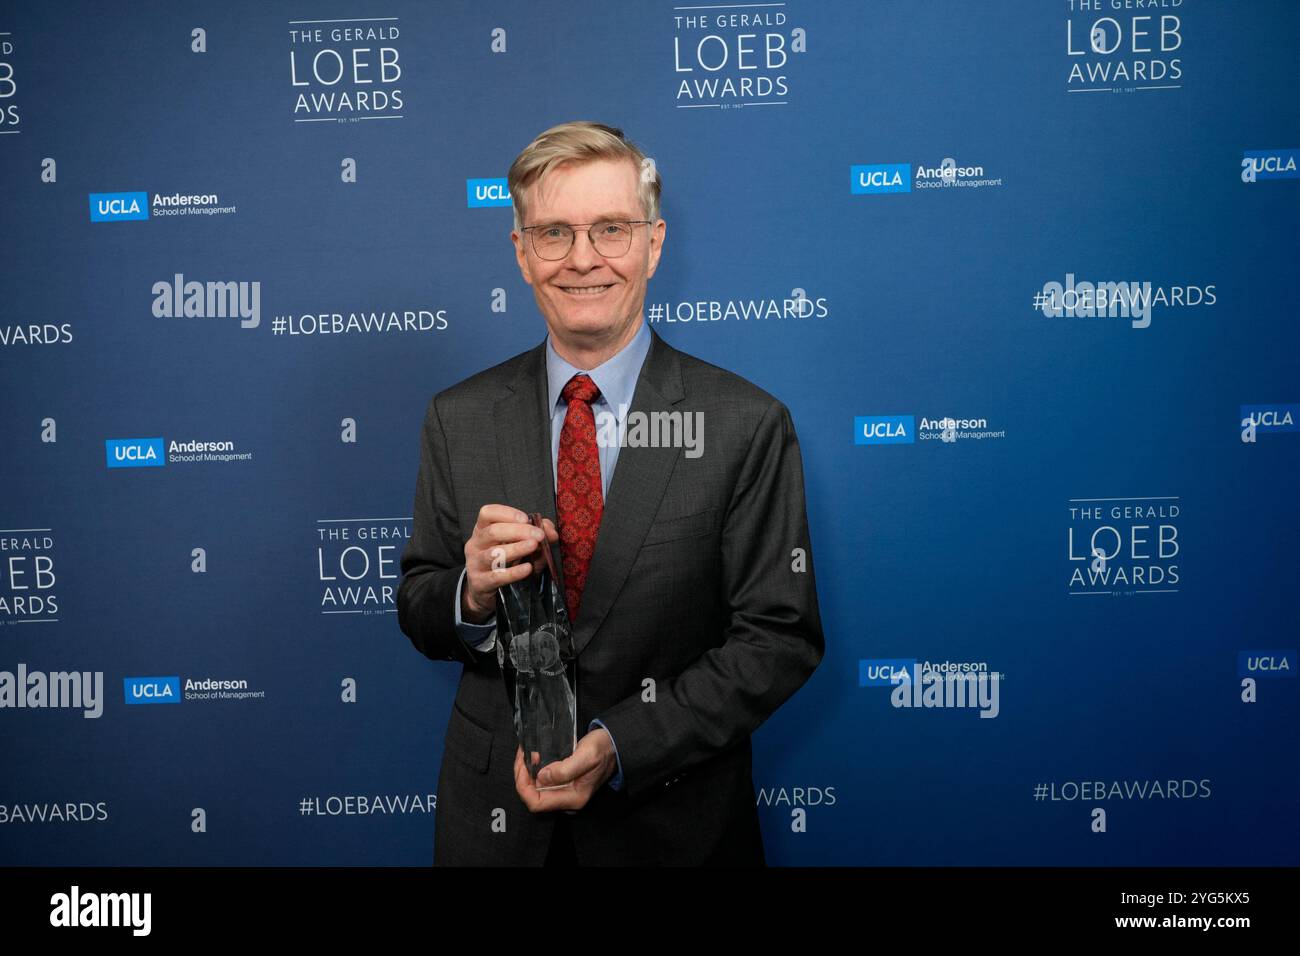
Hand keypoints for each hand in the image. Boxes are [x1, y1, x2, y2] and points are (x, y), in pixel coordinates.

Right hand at [461, 505, 558, 622]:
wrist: (484, 592)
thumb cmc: (503, 563)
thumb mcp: (517, 545)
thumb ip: (535, 534)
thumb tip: (550, 531)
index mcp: (482, 529)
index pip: (488, 513)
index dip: (507, 513)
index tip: (526, 519)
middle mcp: (475, 544)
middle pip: (492, 532)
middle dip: (518, 531)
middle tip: (539, 535)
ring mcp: (475, 564)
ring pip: (494, 554)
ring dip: (516, 549)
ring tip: (533, 547)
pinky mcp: (479, 583)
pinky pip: (497, 576)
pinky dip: (514, 572)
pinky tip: (528, 568)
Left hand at [513, 727, 617, 812]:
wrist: (614, 745)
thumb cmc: (603, 750)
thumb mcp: (585, 756)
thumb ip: (564, 770)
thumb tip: (542, 777)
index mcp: (574, 798)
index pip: (537, 803)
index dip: (523, 787)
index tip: (522, 766)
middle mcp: (568, 799)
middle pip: (533, 797)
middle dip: (523, 776)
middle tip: (523, 755)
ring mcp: (565, 792)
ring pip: (536, 789)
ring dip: (527, 772)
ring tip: (527, 753)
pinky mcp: (563, 784)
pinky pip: (542, 782)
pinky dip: (534, 770)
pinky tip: (534, 757)